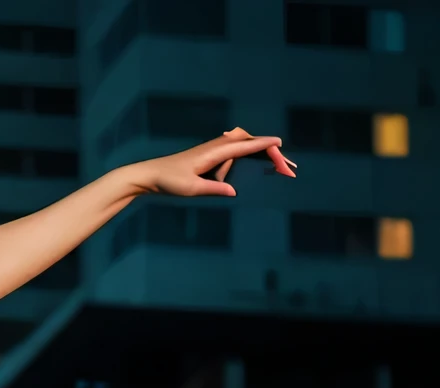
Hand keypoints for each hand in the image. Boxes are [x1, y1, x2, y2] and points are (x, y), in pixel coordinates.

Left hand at [129, 127, 295, 198]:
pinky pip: (235, 151)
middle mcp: (217, 145)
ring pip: (244, 145)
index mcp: (215, 151)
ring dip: (261, 153)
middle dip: (270, 153)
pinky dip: (248, 154)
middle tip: (288, 167)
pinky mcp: (211, 154)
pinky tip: (256, 159)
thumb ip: (213, 188)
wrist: (151, 174)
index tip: (280, 144)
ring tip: (279, 164)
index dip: (264, 145)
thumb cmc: (169, 181)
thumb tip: (234, 191)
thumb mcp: (191, 188)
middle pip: (250, 144)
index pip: (245, 146)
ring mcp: (214, 148)